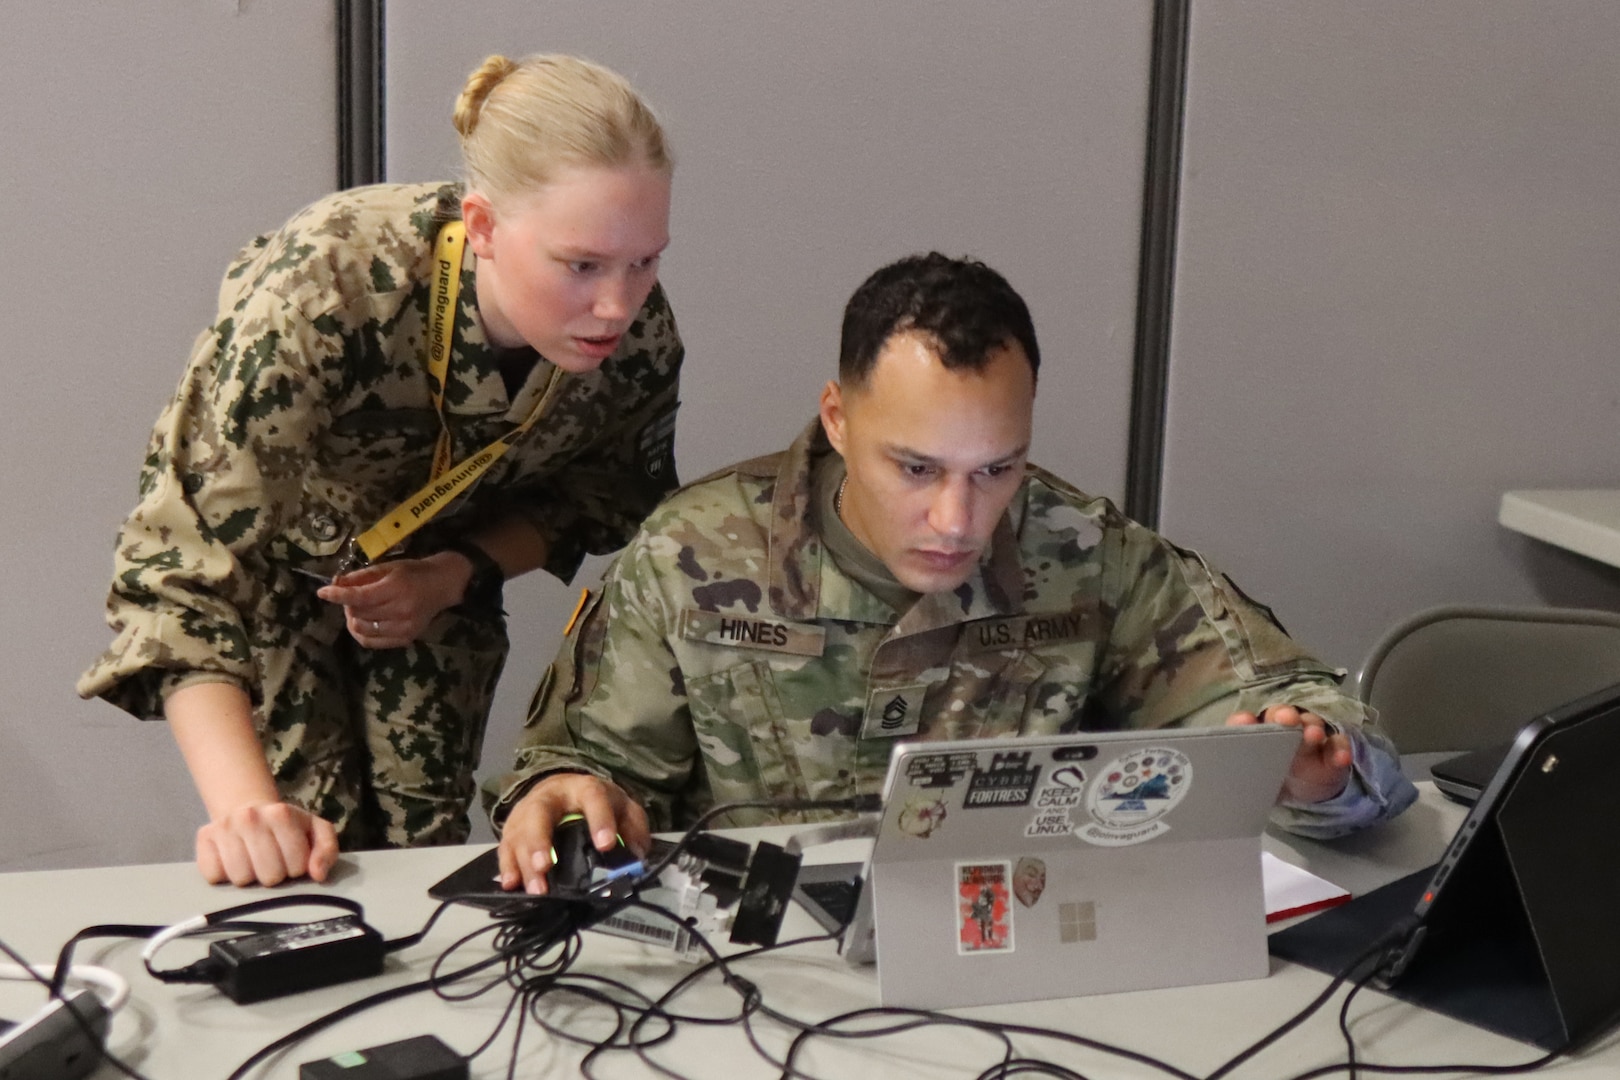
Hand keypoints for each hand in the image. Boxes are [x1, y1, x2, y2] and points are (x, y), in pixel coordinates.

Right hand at [195, 801, 339, 886]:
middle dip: (275, 875)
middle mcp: (249, 816)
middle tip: (273, 862)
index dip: (297, 868)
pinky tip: (233, 863)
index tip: (293, 858)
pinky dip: (224, 876)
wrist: (250, 812)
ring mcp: (223, 827)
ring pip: (241, 879)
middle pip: (268, 875)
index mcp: (280, 813)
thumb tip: (317, 874)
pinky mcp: (203, 839)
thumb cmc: (286, 827)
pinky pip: (213, 876)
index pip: (296, 865)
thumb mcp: (315, 831)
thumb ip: (326, 850)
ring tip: (254, 863)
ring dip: (250, 878)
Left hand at [318, 552, 474, 648]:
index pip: (359, 597)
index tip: (322, 592)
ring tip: (360, 609)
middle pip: (357, 613)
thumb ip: (361, 576)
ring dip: (353, 618)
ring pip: (361, 629)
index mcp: (396, 588)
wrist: (443, 586)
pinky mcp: (404, 639)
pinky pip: (371, 642)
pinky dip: (361, 632)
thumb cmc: (414, 572)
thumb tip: (336, 583)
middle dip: (347, 604)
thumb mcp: (388, 567)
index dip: (338, 595)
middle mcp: (400, 610)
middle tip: (351, 596)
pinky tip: (365, 622)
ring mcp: (403, 628)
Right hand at [497, 774, 650, 894]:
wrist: (562, 789)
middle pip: (540, 813)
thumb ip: (633, 828)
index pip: (592, 798)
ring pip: (519, 833)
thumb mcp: (622, 808)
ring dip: (524, 862)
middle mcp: (550, 798)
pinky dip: (507, 866)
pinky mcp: (512, 830)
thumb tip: (637, 857)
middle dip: (540, 841)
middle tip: (546, 866)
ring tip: (536, 888)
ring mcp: (526, 813)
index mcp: (584, 789)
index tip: (606, 844)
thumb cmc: (595, 803)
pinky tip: (511, 884)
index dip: (599, 819)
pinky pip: (505, 847)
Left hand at [1226, 704, 1351, 803]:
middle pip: (1282, 716)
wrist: (1301, 787)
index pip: (1248, 722)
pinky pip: (1337, 746)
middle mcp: (1282, 728)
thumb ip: (1239, 781)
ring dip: (1312, 728)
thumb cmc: (1269, 776)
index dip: (1246, 722)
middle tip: (1286, 720)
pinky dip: (1340, 751)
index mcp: (1257, 733)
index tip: (1245, 722)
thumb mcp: (1252, 780)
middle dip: (1283, 715)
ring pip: (1311, 725)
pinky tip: (1341, 759)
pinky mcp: (1331, 752)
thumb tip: (1225, 790)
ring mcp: (1309, 738)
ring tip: (1313, 735)